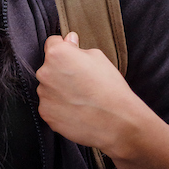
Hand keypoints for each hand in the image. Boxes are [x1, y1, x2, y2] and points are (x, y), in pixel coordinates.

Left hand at [36, 32, 168, 168]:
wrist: (122, 128)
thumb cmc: (116, 89)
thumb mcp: (102, 60)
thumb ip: (80, 49)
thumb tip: (69, 40)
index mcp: (59, 54)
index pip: (53, 43)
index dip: (67, 50)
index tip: (77, 56)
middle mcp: (46, 74)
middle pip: (50, 66)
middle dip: (64, 71)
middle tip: (86, 82)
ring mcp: (45, 97)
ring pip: (49, 87)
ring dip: (62, 90)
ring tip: (87, 100)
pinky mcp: (48, 117)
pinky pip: (51, 107)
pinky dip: (62, 108)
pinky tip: (82, 112)